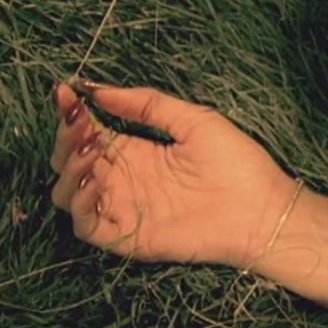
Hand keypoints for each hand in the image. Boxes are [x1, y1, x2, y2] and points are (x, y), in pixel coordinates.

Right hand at [49, 82, 298, 268]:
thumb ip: (149, 105)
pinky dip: (81, 204)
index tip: (65, 92)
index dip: (72, 114)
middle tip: (81, 125)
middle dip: (66, 140)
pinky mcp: (127, 237)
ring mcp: (123, 209)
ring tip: (90, 151)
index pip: (89, 133)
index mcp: (136, 152)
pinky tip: (97, 182)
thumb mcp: (194, 120)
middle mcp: (123, 180)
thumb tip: (101, 90)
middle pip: (70, 162)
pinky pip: (87, 226)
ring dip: (69, 170)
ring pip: (68, 195)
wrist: (261, 209)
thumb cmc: (237, 164)